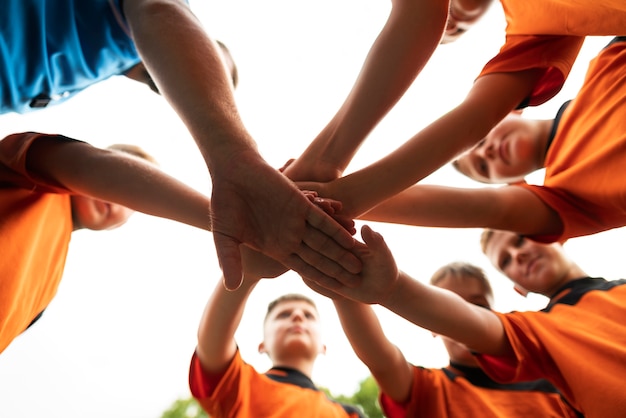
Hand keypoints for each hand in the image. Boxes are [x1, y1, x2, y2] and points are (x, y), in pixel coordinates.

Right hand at [209, 150, 361, 289]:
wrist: (232, 173)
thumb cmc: (225, 204)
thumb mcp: (224, 237)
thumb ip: (229, 261)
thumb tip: (232, 286)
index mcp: (276, 247)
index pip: (304, 269)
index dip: (320, 281)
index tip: (337, 293)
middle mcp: (291, 235)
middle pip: (320, 258)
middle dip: (338, 271)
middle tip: (357, 284)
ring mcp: (297, 220)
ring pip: (325, 240)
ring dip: (341, 252)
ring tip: (360, 265)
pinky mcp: (300, 203)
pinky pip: (321, 219)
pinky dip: (335, 229)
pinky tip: (349, 239)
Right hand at [303, 224, 398, 303]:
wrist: (381, 288)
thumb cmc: (385, 266)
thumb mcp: (382, 254)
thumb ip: (375, 241)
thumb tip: (366, 227)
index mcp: (342, 234)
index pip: (329, 223)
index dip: (324, 221)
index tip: (321, 219)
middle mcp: (329, 245)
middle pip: (313, 239)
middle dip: (310, 240)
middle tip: (302, 243)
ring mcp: (323, 261)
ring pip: (308, 258)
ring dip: (306, 260)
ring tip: (302, 266)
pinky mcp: (320, 276)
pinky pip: (311, 276)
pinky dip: (310, 277)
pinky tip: (308, 280)